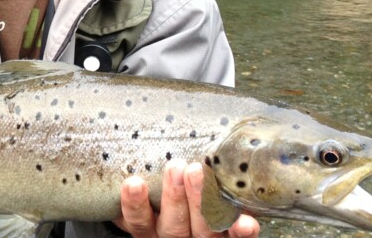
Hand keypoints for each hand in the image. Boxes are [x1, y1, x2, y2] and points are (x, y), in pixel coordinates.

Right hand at [114, 160, 259, 237]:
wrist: (190, 221)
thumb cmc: (161, 195)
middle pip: (172, 226)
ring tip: (200, 173)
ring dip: (202, 203)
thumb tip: (124, 143)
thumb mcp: (147, 192)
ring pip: (203, 230)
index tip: (134, 182)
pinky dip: (240, 231)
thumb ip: (141, 177)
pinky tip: (247, 222)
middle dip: (174, 197)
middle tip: (176, 167)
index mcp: (151, 228)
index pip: (139, 221)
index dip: (135, 204)